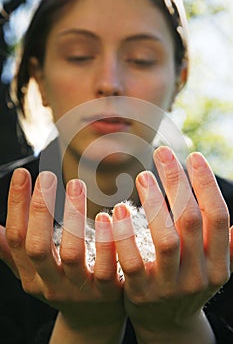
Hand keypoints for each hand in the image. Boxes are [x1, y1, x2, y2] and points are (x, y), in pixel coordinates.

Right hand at [3, 168, 124, 343]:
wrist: (92, 320)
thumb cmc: (60, 285)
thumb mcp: (34, 272)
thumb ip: (13, 252)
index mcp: (31, 275)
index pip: (17, 239)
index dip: (17, 206)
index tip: (23, 174)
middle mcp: (51, 284)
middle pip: (38, 247)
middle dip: (40, 210)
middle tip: (47, 176)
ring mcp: (79, 289)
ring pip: (72, 254)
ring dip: (73, 217)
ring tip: (76, 185)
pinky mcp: (107, 291)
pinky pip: (107, 266)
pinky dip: (106, 240)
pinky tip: (107, 216)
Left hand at [111, 146, 229, 343]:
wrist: (167, 324)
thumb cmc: (188, 283)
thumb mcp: (212, 267)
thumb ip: (224, 243)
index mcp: (218, 263)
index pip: (217, 216)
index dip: (206, 184)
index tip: (193, 156)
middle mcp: (198, 275)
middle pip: (190, 220)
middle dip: (177, 182)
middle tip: (162, 153)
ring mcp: (170, 286)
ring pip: (164, 239)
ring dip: (154, 202)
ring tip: (142, 175)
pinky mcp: (141, 293)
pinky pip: (132, 261)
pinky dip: (124, 234)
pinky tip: (117, 209)